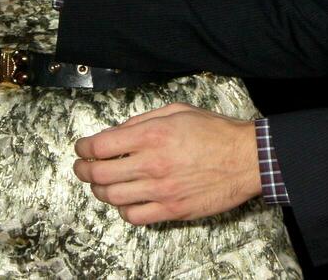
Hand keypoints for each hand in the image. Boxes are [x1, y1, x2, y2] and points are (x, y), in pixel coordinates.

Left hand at [72, 103, 261, 223]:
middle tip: (82, 167)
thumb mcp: (176, 111)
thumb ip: (142, 121)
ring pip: (112, 197)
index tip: (82, 148)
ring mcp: (162, 190)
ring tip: (101, 184)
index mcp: (152, 135)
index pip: (100, 146)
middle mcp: (153, 164)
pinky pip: (135, 216)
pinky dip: (123, 209)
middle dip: (83, 170)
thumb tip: (117, 133)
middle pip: (99, 173)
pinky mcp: (173, 210)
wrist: (246, 158)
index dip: (83, 147)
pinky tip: (126, 200)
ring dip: (100, 190)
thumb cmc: (215, 132)